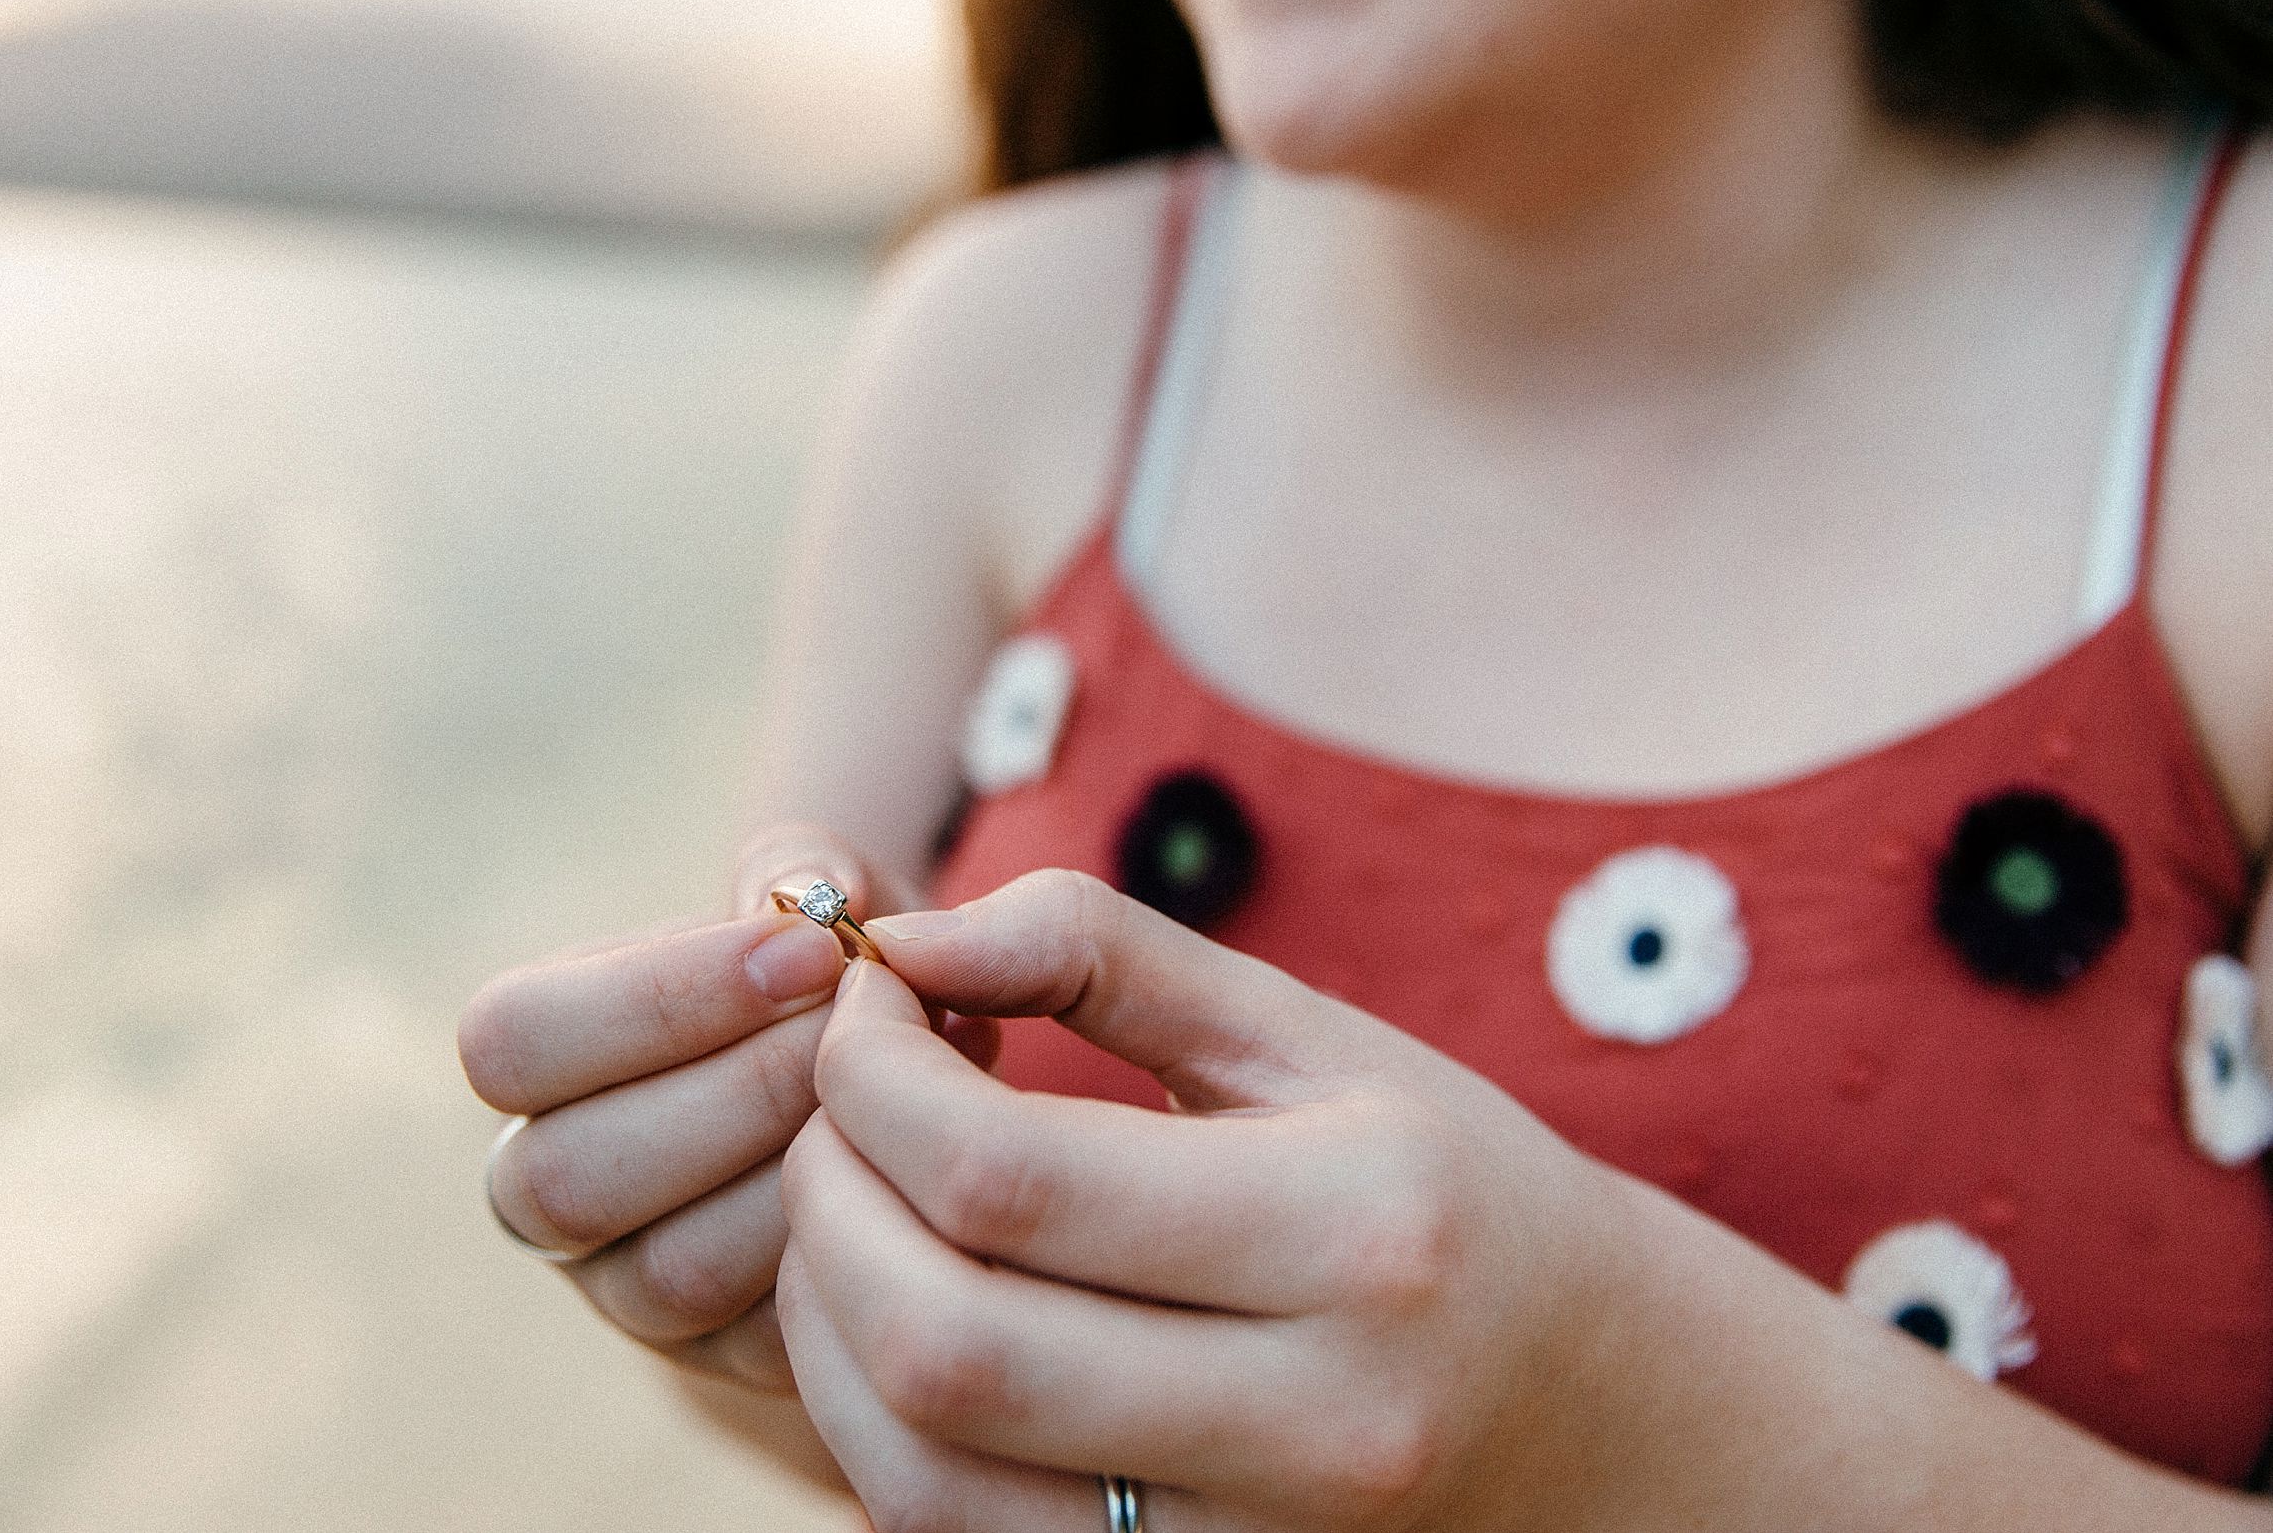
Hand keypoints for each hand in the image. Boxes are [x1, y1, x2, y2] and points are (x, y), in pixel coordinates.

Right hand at [458, 823, 947, 1391]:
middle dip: (740, 1088)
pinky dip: (859, 1236)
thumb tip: (811, 896)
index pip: (511, 1042)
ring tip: (916, 1078)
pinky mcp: (730, 1360)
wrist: (896, 1083)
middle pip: (568, 1176)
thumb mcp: (815, 902)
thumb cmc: (830, 975)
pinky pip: (772, 1330)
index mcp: (538, 1066)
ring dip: (805, 1166)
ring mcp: (631, 1292)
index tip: (807, 949)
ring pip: (674, 1268)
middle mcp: (550, 1193)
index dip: (654, 997)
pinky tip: (932, 1154)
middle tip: (865, 1026)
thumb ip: (800, 874)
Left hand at [776, 868, 1631, 1531]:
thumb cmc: (1429, 1178)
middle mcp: (1317, 1422)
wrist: (1581, 1399)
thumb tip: (902, 936)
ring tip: (848, 1203)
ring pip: (922, 1471)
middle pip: (947, 1340)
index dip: (874, 1076)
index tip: (866, 998)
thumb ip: (1103, 953)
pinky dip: (876, 1425)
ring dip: (827, 1323)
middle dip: (830, 1198)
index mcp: (1359, 1237)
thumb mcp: (1305, 1030)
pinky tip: (890, 1314)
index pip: (1011, 1179)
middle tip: (837, 1104)